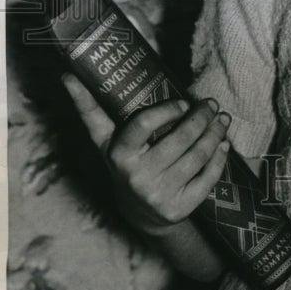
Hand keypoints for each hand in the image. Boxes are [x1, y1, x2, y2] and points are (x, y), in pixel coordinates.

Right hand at [62, 73, 230, 236]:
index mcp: (119, 156)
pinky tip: (224, 143)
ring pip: (197, 156)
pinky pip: (208, 179)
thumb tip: (67, 75)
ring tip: (221, 118)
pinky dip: (219, 158)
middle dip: (201, 117)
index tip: (183, 101)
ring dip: (215, 133)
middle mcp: (138, 178)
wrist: (140, 214)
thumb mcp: (106, 141)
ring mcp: (160, 195)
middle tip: (211, 104)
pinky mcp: (181, 208)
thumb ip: (90, 109)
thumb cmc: (125, 162)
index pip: (142, 125)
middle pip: (179, 139)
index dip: (166, 111)